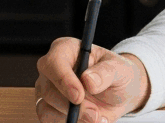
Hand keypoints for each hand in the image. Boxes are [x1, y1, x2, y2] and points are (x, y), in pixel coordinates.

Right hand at [34, 37, 150, 122]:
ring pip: (45, 107)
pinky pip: (48, 119)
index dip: (63, 80)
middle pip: (47, 88)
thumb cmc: (117, 74)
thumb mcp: (120, 69)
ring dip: (70, 117)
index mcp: (67, 49)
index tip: (78, 96)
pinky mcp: (48, 108)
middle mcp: (52, 69)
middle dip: (70, 105)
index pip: (53, 62)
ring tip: (95, 116)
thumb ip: (106, 72)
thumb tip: (88, 79)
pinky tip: (86, 120)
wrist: (119, 95)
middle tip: (93, 113)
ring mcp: (47, 90)